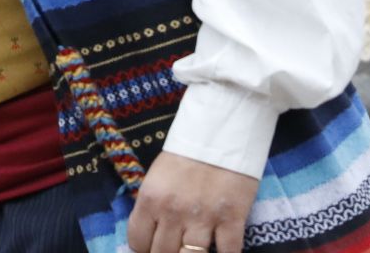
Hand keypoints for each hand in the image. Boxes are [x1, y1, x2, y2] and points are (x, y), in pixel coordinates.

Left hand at [126, 152, 257, 252]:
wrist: (222, 128)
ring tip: (194, 250)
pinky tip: (222, 252)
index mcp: (150, 198)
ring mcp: (203, 218)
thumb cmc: (188, 151)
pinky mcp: (232, 219)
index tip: (154, 246)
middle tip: (175, 247)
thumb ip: (153, 206)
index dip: (145, 249)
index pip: (137, 243)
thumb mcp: (158, 176)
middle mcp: (172, 212)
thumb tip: (152, 236)